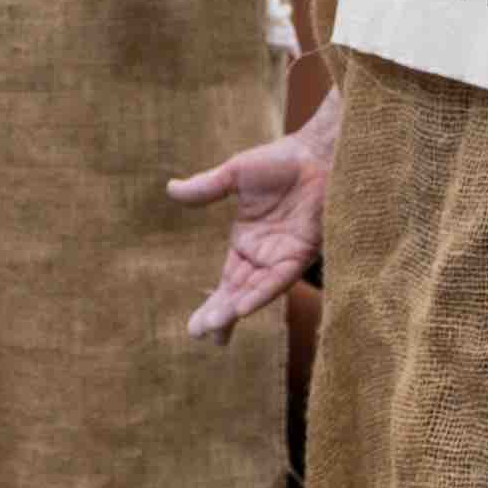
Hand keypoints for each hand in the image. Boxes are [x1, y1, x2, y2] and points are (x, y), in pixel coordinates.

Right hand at [172, 102, 333, 337]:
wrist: (317, 153)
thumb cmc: (280, 161)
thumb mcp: (235, 175)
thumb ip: (206, 188)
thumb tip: (170, 189)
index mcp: (246, 242)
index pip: (227, 282)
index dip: (213, 304)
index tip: (195, 327)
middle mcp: (264, 256)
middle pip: (238, 293)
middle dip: (220, 315)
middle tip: (199, 334)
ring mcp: (283, 256)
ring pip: (256, 291)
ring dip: (236, 310)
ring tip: (216, 328)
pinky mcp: (302, 251)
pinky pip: (279, 278)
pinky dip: (261, 292)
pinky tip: (243, 307)